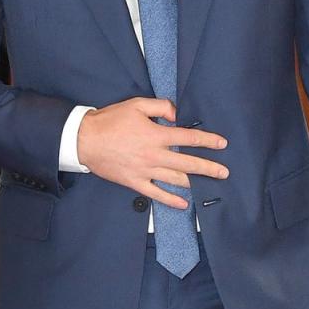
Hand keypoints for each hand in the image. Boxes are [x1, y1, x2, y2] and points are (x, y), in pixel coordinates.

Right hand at [76, 98, 227, 207]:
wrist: (84, 140)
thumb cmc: (109, 121)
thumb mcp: (136, 105)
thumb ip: (160, 107)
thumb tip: (177, 115)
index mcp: (155, 135)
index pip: (188, 138)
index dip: (207, 140)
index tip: (221, 144)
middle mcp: (154, 155)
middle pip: (188, 163)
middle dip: (209, 167)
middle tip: (224, 172)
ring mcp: (145, 171)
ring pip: (176, 179)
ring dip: (195, 182)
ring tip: (209, 185)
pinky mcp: (134, 182)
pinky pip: (156, 194)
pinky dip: (171, 200)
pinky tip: (183, 203)